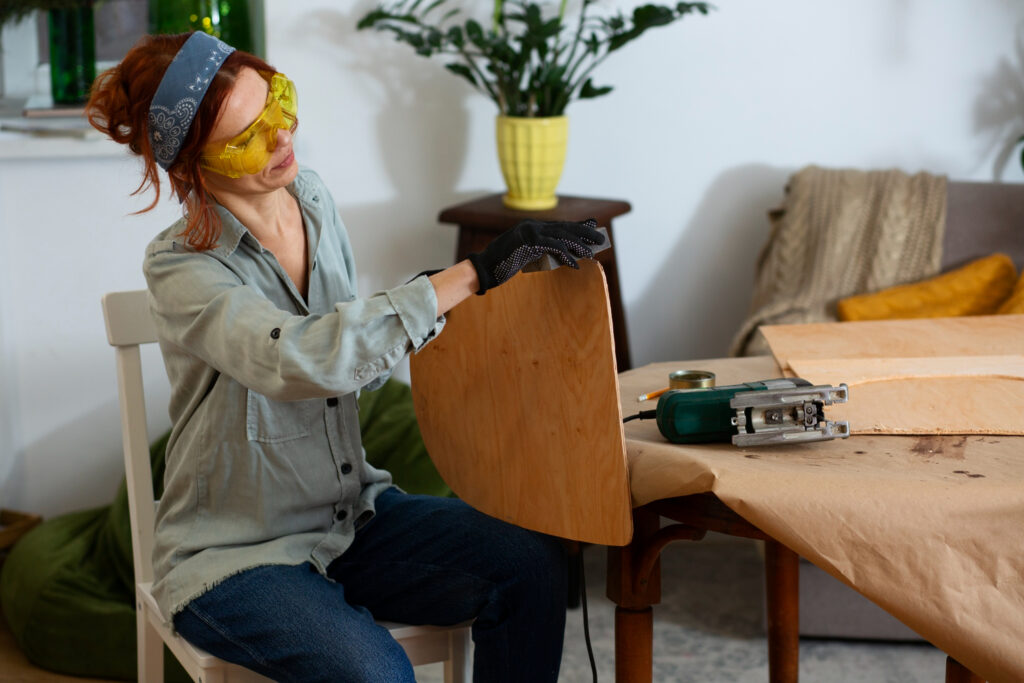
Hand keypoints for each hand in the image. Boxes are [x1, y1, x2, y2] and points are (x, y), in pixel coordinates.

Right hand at [467, 218, 600, 293]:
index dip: (578, 227)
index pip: (560, 226)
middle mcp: (532, 225)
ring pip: (561, 236)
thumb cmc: (504, 264)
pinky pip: (553, 248)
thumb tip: (563, 255)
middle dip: (584, 233)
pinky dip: (566, 256)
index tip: (593, 228)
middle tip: (601, 238)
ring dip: (578, 245)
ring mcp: (529, 232)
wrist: (484, 269)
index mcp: (532, 226)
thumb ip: (543, 251)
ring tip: (591, 253)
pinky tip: (575, 264)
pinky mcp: (528, 243)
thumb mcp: (527, 255)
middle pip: (564, 227)